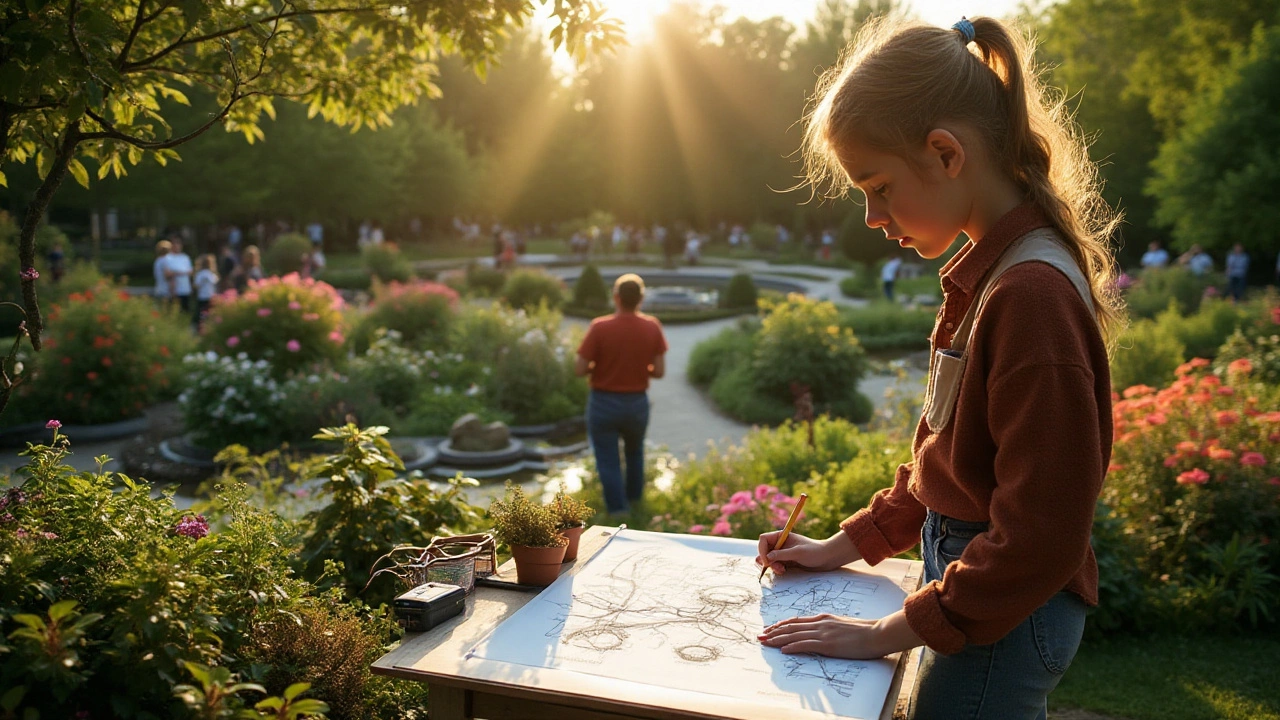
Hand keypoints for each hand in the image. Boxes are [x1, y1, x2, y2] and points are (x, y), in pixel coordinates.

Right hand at [756, 531, 858, 575]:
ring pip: (768, 559)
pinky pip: (775, 565)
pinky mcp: (786, 561)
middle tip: (777, 567)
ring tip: (782, 570)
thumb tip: (766, 557)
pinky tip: (784, 571)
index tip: (767, 561)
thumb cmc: (815, 552)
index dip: (762, 550)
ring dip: (772, 566)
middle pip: (764, 550)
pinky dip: (776, 569)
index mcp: (781, 536)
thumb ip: (781, 554)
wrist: (827, 558)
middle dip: (767, 560)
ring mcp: (782, 552)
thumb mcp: (798, 552)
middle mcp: (780, 543)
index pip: (763, 539)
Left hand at [758, 611, 920, 659]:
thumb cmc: (863, 631)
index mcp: (823, 618)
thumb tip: (818, 632)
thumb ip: (828, 626)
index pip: (797, 621)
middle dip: (773, 631)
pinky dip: (792, 647)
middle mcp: (820, 623)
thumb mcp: (842, 624)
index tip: (770, 628)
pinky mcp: (827, 644)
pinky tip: (782, 650)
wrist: (876, 633)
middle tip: (760, 635)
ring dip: (777, 639)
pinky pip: (805, 645)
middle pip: (791, 627)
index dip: (781, 625)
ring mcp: (823, 633)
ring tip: (765, 642)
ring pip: (794, 635)